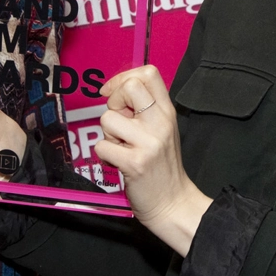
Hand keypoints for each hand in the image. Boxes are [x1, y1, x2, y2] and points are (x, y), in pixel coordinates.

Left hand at [96, 66, 212, 255]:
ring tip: (122, 148)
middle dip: (114, 101)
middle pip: (129, 87)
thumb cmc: (162, 166)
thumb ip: (145, 110)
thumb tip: (115, 91)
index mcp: (167, 112)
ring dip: (108, 134)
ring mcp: (148, 143)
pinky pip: (102, 146)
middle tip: (119, 121)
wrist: (173, 203)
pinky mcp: (134, 163)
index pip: (148, 73)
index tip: (113, 92)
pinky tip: (119, 162)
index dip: (124, 77)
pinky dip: (105, 155)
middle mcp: (160, 123)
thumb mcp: (162, 130)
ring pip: (108, 119)